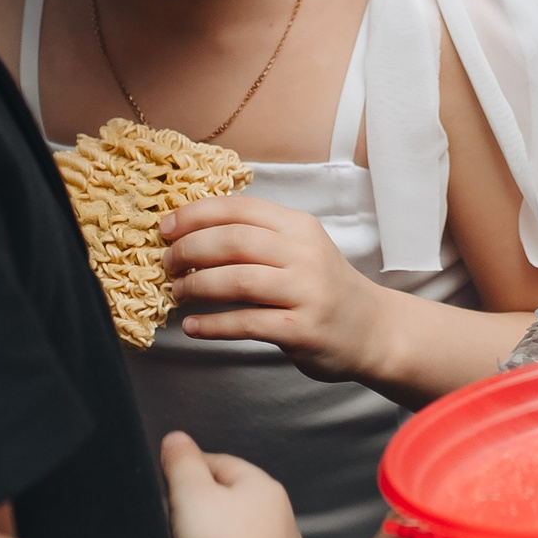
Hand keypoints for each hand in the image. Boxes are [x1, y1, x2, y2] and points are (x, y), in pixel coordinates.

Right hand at [157, 431, 302, 537]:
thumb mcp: (189, 490)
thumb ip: (181, 461)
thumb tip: (176, 439)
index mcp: (266, 491)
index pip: (226, 466)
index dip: (196, 466)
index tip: (173, 474)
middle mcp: (286, 525)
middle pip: (244, 507)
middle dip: (215, 508)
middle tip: (181, 515)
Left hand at [162, 195, 387, 380]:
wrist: (371, 329)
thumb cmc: (322, 286)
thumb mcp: (299, 248)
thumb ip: (257, 236)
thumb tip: (190, 231)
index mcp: (298, 226)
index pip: (238, 209)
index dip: (195, 215)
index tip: (165, 228)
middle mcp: (304, 254)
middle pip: (233, 241)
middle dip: (189, 250)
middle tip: (167, 264)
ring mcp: (306, 291)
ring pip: (237, 280)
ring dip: (196, 287)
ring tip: (177, 294)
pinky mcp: (302, 329)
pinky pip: (247, 323)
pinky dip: (212, 325)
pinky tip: (192, 327)